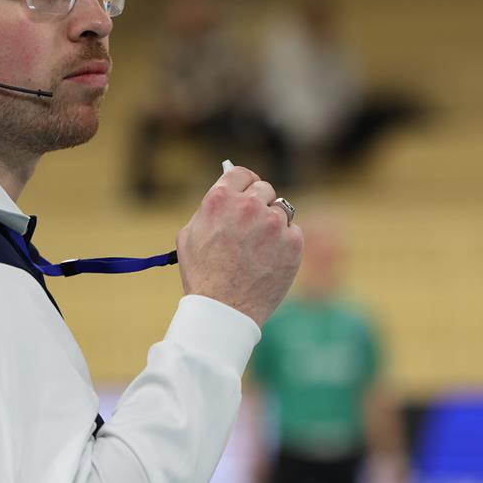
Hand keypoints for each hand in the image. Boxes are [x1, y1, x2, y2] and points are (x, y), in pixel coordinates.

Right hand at [176, 165, 302, 324]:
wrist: (224, 309)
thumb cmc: (202, 275)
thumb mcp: (189, 236)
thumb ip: (208, 210)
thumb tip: (227, 194)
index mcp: (220, 199)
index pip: (241, 173)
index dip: (244, 183)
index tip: (248, 191)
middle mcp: (249, 205)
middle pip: (264, 189)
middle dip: (260, 204)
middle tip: (253, 226)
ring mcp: (273, 223)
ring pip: (281, 211)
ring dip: (273, 225)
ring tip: (259, 249)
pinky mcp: (293, 242)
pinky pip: (293, 232)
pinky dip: (284, 244)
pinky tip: (269, 261)